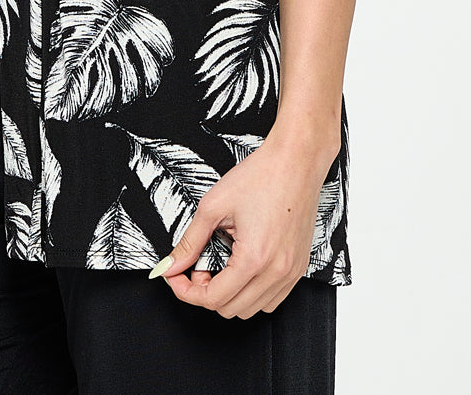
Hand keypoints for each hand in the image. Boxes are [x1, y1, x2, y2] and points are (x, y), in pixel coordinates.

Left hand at [150, 129, 336, 318]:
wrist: (296, 161)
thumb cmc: (261, 176)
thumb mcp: (213, 206)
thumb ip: (190, 241)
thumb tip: (171, 265)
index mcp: (253, 259)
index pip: (212, 299)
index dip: (186, 291)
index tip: (175, 277)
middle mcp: (276, 272)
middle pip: (230, 309)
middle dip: (206, 291)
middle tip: (199, 264)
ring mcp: (291, 272)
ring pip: (252, 309)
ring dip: (230, 294)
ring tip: (222, 264)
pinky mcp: (299, 267)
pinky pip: (272, 299)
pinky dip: (252, 292)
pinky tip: (242, 267)